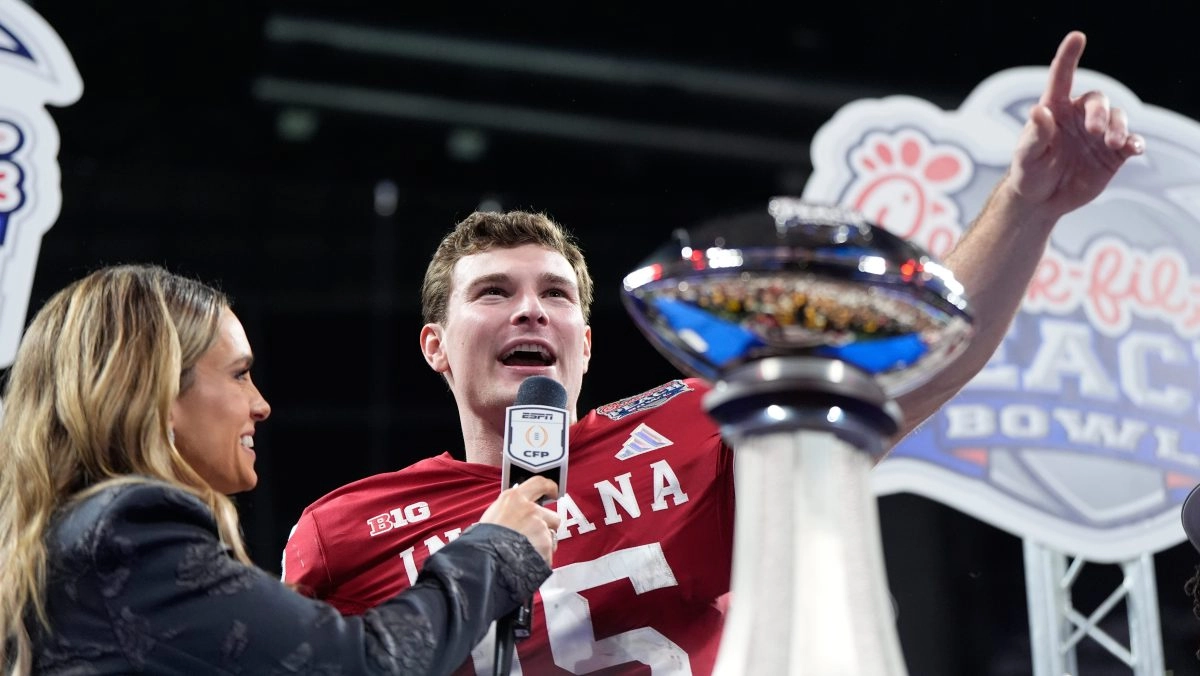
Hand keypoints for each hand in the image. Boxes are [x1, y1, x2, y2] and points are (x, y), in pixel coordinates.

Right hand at [479, 476, 561, 564]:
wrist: (484, 559)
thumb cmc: (483, 540)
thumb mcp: (493, 515)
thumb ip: (510, 509)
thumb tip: (517, 513)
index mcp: (514, 498)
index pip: (539, 483)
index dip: (550, 487)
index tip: (553, 491)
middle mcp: (530, 509)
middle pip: (551, 515)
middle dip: (546, 526)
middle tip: (533, 537)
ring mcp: (539, 525)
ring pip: (551, 535)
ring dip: (543, 543)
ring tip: (526, 551)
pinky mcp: (545, 543)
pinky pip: (549, 552)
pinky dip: (542, 557)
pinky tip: (527, 559)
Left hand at [1007, 30, 1144, 219]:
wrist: (1041, 200)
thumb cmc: (1028, 173)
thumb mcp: (1025, 156)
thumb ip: (1035, 135)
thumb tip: (1039, 110)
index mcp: (1055, 110)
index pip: (1062, 78)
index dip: (1069, 57)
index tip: (1077, 37)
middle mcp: (1079, 117)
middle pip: (1097, 100)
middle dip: (1099, 112)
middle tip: (1094, 131)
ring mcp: (1098, 134)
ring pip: (1118, 118)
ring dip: (1119, 127)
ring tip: (1113, 143)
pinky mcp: (1113, 153)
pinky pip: (1131, 142)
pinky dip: (1135, 142)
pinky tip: (1135, 148)